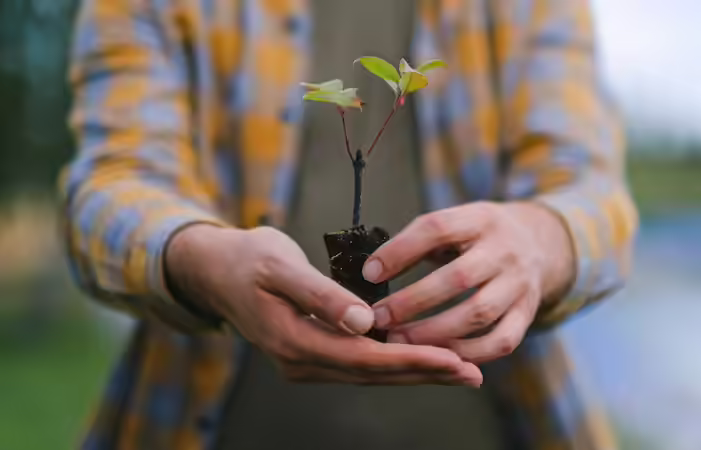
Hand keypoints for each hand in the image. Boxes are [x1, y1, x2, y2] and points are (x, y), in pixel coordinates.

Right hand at [165, 224, 481, 385]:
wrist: (215, 270)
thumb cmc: (247, 259)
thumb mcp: (279, 265)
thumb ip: (321, 293)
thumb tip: (364, 322)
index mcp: (292, 340)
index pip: (364, 357)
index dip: (410, 358)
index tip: (452, 359)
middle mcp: (300, 360)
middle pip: (373, 372)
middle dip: (424, 373)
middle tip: (471, 374)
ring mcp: (304, 360)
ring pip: (369, 371)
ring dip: (414, 371)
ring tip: (459, 370)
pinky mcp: (311, 352)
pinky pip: (359, 362)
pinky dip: (393, 360)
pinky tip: (421, 357)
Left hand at [363, 201, 574, 363]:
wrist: (538, 242)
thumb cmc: (477, 236)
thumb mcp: (455, 222)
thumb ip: (418, 241)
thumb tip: (372, 271)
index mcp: (479, 219)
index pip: (438, 228)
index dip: (401, 251)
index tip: (370, 273)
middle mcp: (504, 250)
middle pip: (459, 278)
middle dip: (413, 301)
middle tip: (378, 318)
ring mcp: (520, 284)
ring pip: (479, 313)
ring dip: (435, 332)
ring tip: (399, 341)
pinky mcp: (527, 313)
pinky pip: (501, 341)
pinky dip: (469, 353)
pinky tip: (439, 356)